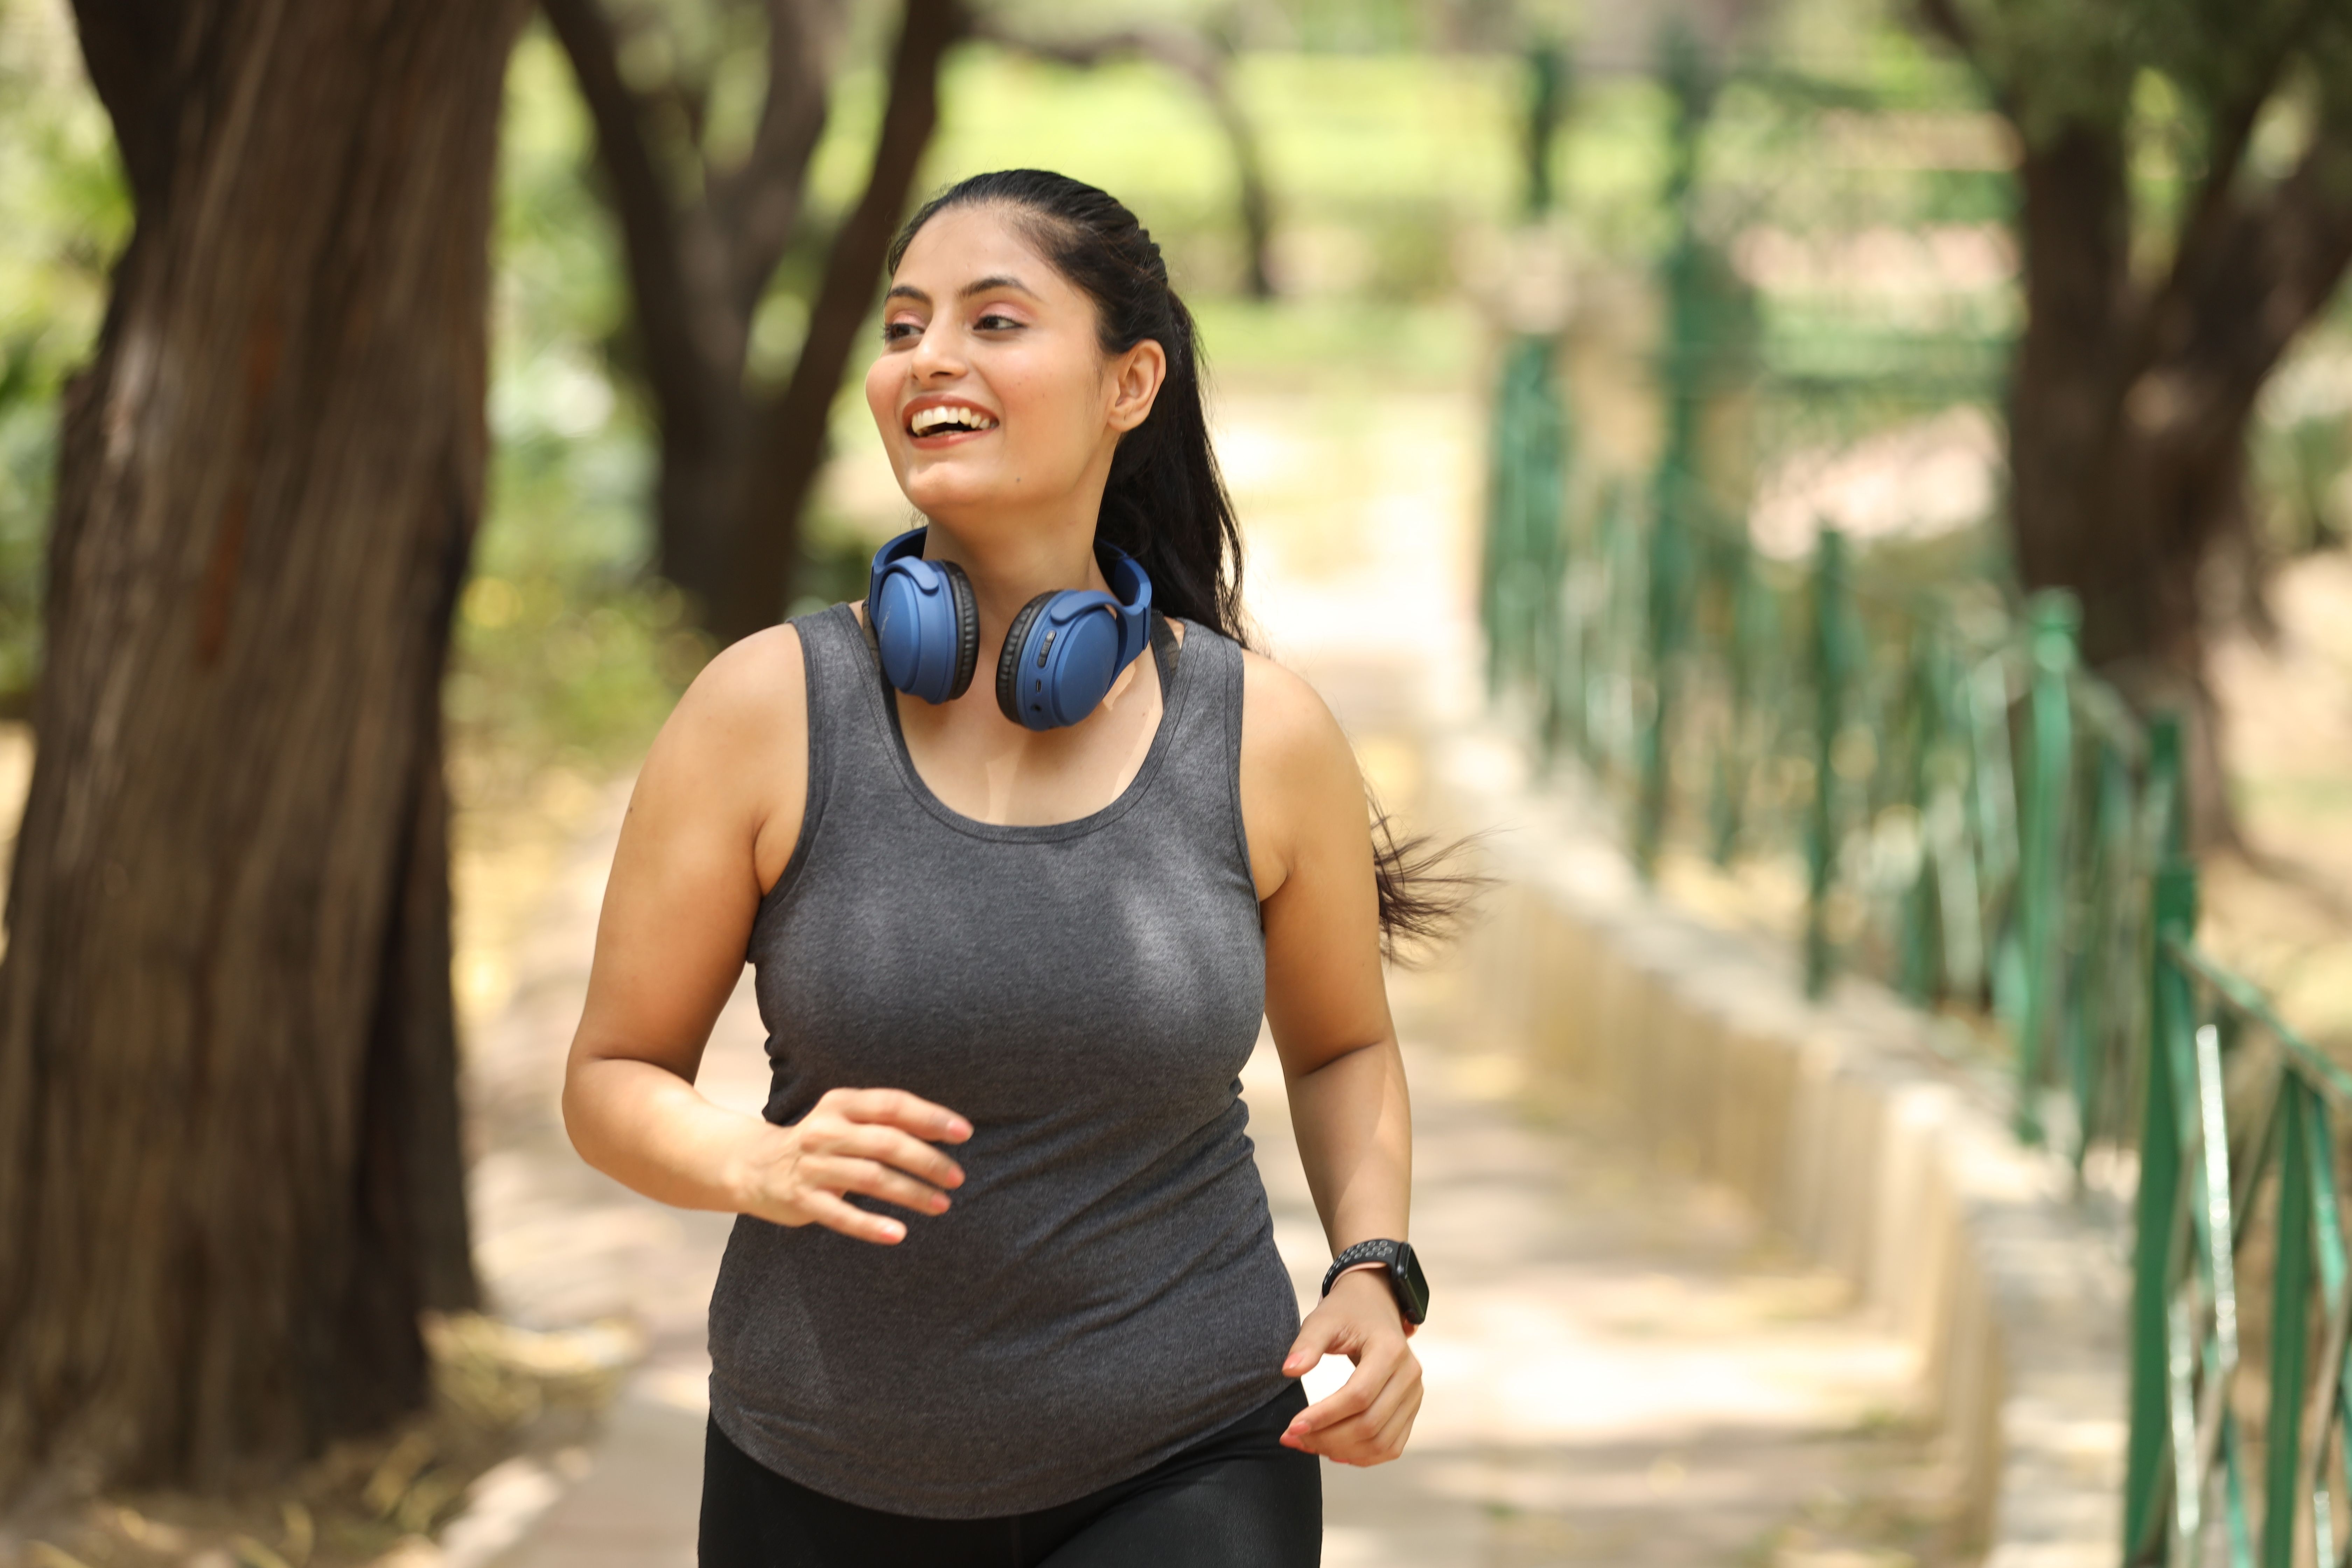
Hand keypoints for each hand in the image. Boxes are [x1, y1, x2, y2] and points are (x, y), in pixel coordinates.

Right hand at [732, 1087, 970, 1243]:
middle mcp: (825, 1130)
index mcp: (841, 1103)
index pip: (893, 1105)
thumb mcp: (846, 1119)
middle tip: (957, 1177)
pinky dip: (871, 1225)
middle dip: (928, 1160)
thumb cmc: (819, 1141)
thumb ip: (886, 1120)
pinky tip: (898, 1234)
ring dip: (911, 1192)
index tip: (964, 1133)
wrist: (754, 1166)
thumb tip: (945, 1129)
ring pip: (871, 1177)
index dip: (931, 1118)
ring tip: (942, 1205)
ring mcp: (812, 1166)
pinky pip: (841, 1215)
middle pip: (887, 1142)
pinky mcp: (802, 1200)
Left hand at [1277, 1268, 1422, 1464]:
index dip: (1324, 1416)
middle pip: (1370, 1424)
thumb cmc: (1346, 1312)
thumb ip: (1307, 1343)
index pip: (1358, 1396)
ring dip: (1342, 1451)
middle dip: (1328, 1438)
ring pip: (1381, 1442)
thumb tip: (1288, 1370)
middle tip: (1293, 1438)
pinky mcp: (1411, 1408)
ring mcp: (1414, 1394)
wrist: (1374, 1305)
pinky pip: (1392, 1446)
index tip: (1292, 1426)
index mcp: (1390, 1350)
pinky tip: (1334, 1452)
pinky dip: (1364, 1456)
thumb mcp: (1323, 1319)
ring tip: (1308, 1445)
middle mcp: (1409, 1375)